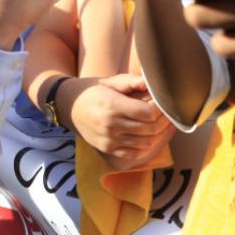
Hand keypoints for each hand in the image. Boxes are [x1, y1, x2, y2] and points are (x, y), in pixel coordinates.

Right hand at [59, 75, 173, 169]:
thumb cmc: (91, 90)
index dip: (160, 108)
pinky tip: (147, 136)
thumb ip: (130, 81)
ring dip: (157, 134)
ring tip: (160, 124)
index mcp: (112, 105)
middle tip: (167, 114)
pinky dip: (145, 147)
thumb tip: (151, 82)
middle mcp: (110, 125)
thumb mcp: (108, 81)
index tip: (162, 102)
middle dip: (163, 121)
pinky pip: (134, 153)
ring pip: (146, 143)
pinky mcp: (107, 148)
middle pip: (150, 129)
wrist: (67, 105)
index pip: (148, 113)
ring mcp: (109, 139)